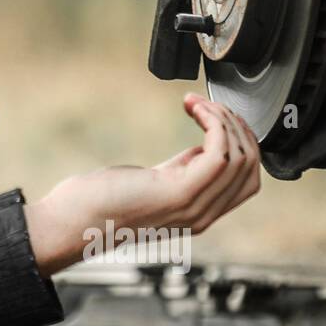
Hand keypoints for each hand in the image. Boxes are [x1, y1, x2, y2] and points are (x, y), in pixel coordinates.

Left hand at [24, 93, 261, 275]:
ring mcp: (194, 206)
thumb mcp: (155, 182)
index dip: (244, 143)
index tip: (222, 117)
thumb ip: (183, 169)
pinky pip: (219, 153)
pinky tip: (195, 108)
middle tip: (212, 105)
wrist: (74, 221)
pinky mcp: (180, 193)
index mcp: (200, 211)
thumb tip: (202, 148)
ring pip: (240, 157)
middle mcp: (203, 214)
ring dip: (225, 120)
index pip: (249, 179)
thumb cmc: (102, 201)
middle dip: (238, 127)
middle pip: (251, 166)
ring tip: (201, 103)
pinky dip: (214, 123)